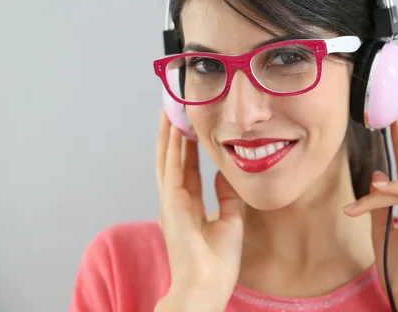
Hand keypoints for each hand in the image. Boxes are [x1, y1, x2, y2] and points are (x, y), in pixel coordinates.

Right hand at [154, 110, 243, 311]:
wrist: (207, 286)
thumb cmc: (217, 262)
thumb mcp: (230, 221)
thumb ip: (226, 197)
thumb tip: (227, 174)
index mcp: (187, 207)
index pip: (187, 170)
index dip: (186, 148)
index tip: (189, 128)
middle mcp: (175, 202)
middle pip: (172, 161)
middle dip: (172, 136)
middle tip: (174, 112)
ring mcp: (170, 202)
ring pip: (168, 160)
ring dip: (168, 135)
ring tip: (170, 112)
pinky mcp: (171, 205)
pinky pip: (172, 170)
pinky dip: (172, 148)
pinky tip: (174, 130)